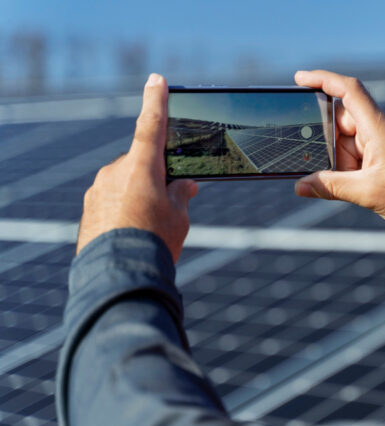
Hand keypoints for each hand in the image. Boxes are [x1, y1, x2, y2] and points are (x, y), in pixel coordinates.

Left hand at [76, 74, 197, 262]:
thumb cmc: (154, 242)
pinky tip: (134, 233)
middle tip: (174, 202)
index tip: (156, 79)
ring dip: (140, 196)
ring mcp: (99, 190)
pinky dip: (124, 210)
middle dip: (158, 177)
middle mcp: (116, 172)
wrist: (118, 275)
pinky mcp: (90, 209)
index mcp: (141, 167)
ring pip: (126, 183)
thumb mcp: (179, 216)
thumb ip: (181, 194)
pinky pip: (112, 200)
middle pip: (142, 163)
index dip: (156, 101)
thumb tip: (183, 185)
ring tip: (152, 228)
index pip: (151, 125)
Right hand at [294, 70, 384, 233]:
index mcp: (378, 127)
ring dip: (338, 162)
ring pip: (345, 142)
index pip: (349, 91)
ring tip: (347, 183)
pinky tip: (347, 185)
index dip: (323, 80)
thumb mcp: (367, 193)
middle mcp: (378, 129)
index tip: (299, 79)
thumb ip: (331, 187)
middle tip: (315, 163)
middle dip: (325, 143)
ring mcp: (381, 141)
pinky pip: (355, 154)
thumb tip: (301, 186)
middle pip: (340, 122)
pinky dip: (346, 168)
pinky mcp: (382, 155)